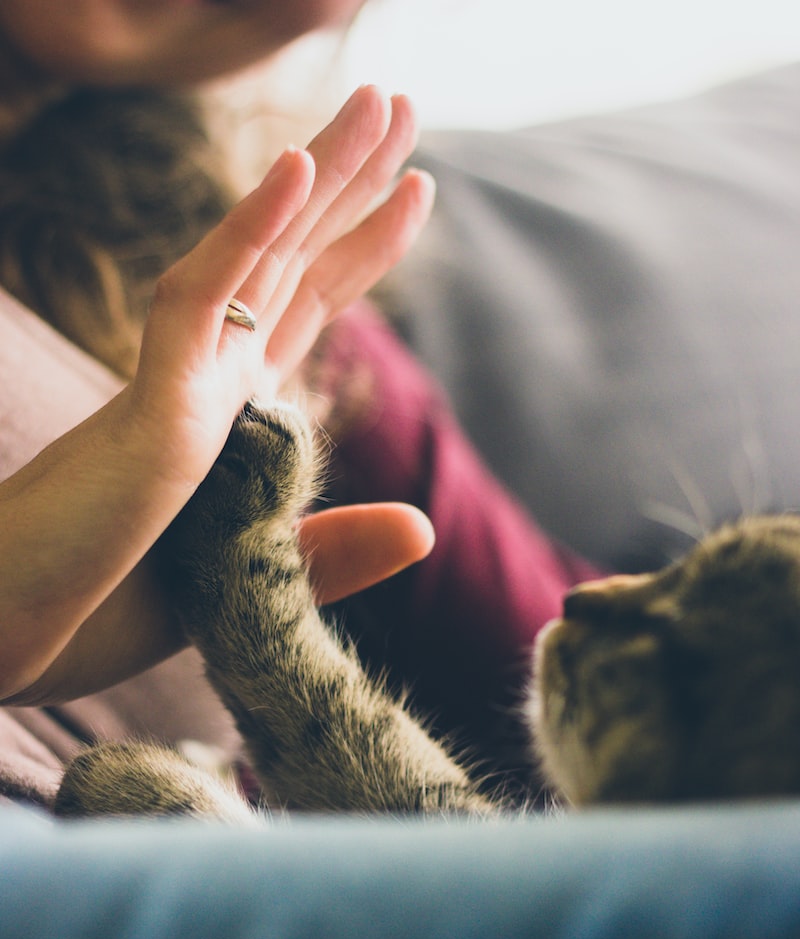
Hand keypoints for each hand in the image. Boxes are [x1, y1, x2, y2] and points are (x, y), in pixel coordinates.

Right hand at [0, 87, 434, 703]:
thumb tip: (425, 526)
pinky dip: (246, 234)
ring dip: (320, 176)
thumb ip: (333, 551)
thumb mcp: (252, 583)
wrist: (10, 639)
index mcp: (228, 417)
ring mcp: (178, 387)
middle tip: (402, 102)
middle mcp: (207, 384)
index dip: (358, 244)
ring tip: (384, 101)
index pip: (304, 308)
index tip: (413, 190)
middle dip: (350, 181)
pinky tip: (297, 168)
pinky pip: (198, 303)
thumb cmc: (105, 610)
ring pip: (258, 258)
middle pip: (292, 261)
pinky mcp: (150, 409)